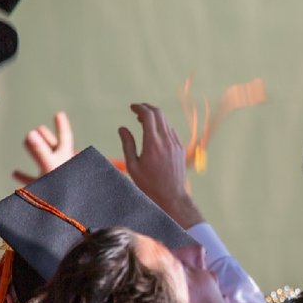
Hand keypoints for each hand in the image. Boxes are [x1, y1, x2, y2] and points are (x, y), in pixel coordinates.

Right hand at [13, 111, 75, 184]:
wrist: (68, 212)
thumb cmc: (64, 188)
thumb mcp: (51, 167)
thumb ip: (40, 151)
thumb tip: (31, 133)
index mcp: (65, 157)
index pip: (64, 137)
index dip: (61, 125)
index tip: (59, 113)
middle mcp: (61, 165)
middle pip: (53, 147)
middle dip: (46, 137)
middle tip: (41, 128)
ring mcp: (54, 177)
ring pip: (43, 162)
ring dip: (34, 152)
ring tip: (25, 142)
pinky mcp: (47, 190)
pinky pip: (34, 181)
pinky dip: (25, 176)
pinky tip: (15, 173)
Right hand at [118, 104, 203, 228]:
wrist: (171, 196)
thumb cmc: (148, 184)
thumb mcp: (132, 166)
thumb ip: (128, 144)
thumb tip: (122, 128)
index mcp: (152, 143)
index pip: (148, 115)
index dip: (139, 108)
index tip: (131, 107)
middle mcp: (166, 140)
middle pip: (159, 114)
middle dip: (147, 108)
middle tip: (136, 109)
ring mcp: (175, 143)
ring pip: (165, 121)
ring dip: (154, 117)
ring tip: (142, 120)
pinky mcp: (180, 148)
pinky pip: (171, 131)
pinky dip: (161, 126)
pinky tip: (154, 132)